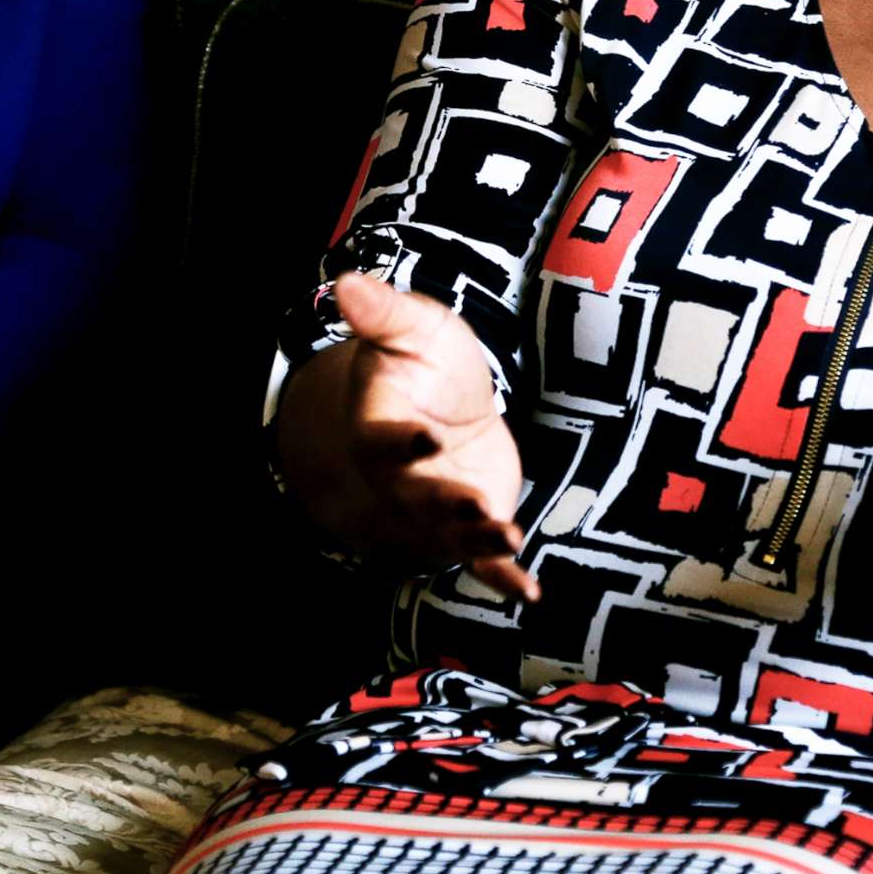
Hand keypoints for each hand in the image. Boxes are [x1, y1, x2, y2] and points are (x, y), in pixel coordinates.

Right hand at [283, 272, 538, 600]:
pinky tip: (526, 593)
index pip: (384, 439)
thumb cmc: (423, 359)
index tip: (427, 437)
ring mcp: (434, 507)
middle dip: (444, 502)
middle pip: (416, 495)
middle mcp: (401, 476)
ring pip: (449, 532)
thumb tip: (345, 281)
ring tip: (507, 539)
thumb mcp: (412, 327)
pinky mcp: (467, 526)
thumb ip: (382, 312)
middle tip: (473, 505)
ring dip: (476, 539)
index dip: (401, 441)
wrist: (445, 399)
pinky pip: (480, 557)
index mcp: (380, 427)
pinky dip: (500, 576)